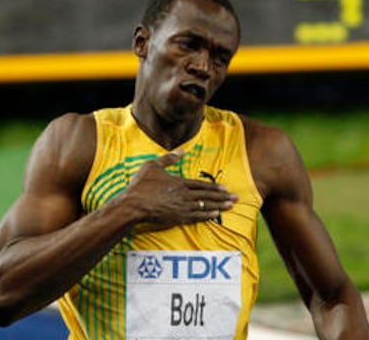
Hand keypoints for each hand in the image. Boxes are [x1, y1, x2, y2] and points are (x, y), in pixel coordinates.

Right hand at [122, 151, 237, 227]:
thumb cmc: (141, 185)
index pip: (201, 185)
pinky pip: (195, 217)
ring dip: (219, 206)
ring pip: (204, 206)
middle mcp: (183, 195)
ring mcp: (181, 207)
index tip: (225, 188)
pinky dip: (206, 216)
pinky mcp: (176, 218)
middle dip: (222, 197)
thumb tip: (181, 151)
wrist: (133, 204)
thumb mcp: (153, 166)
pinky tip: (215, 215)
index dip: (214, 187)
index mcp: (178, 182)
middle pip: (206, 196)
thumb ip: (168, 158)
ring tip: (230, 206)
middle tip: (236, 198)